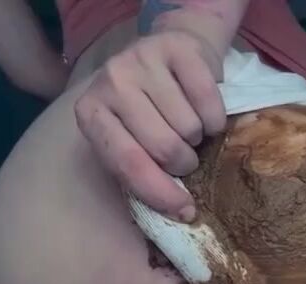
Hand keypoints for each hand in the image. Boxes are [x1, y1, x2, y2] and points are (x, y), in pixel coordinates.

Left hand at [74, 29, 226, 220]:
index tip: (185, 210)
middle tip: (186, 153)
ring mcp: (140, 59)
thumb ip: (141, 170)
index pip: (127, 164)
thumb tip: (183, 215)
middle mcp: (109, 81)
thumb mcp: (134, 138)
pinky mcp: (176, 47)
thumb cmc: (152, 108)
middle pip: (163, 148)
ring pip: (189, 127)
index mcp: (90, 113)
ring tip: (192, 126)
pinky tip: (207, 111)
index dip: (159, 193)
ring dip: (200, 136)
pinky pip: (208, 101)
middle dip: (184, 161)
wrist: (173, 51)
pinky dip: (216, 117)